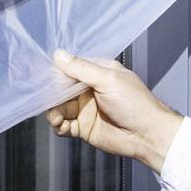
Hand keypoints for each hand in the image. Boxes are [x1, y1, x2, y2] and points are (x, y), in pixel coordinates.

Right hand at [45, 50, 184, 173]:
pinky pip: (63, 125)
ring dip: (53, 112)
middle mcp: (89, 90)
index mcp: (97, 73)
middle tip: (49, 101)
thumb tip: (58, 54)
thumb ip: (81, 69)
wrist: (147, 135)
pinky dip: (58, 126)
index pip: (70, 68)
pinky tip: (62, 126)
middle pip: (61, 90)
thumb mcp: (108, 80)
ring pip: (59, 108)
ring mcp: (86, 110)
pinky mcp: (83, 128)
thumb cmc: (135, 104)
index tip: (42, 77)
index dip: (56, 73)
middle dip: (52, 96)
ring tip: (57, 118)